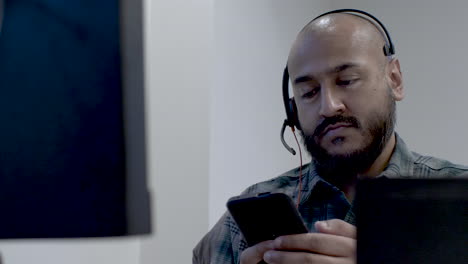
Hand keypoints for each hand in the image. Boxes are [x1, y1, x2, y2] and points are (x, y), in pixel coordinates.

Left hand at [240, 219, 355, 263]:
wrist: (378, 263)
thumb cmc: (363, 252)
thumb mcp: (358, 237)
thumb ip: (340, 228)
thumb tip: (318, 224)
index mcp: (351, 246)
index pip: (317, 241)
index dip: (294, 241)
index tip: (277, 241)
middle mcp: (347, 262)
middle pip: (310, 259)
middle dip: (285, 256)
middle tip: (268, 254)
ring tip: (273, 263)